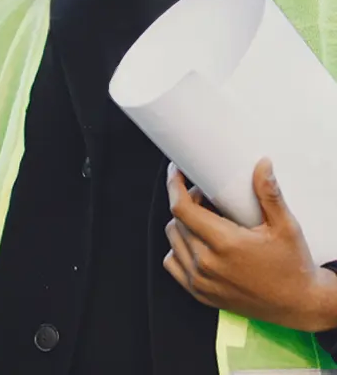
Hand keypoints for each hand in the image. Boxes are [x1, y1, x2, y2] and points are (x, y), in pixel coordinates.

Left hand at [164, 158, 336, 331]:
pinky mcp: (200, 294)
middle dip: (187, 202)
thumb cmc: (292, 266)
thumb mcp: (285, 226)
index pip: (182, 208)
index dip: (174, 185)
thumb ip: (269, 194)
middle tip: (205, 197)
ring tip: (205, 219)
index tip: (176, 172)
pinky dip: (179, 248)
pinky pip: (172, 263)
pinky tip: (197, 242)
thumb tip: (262, 165)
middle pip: (177, 221)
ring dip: (182, 224)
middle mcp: (208, 264)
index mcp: (225, 244)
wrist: (298, 305)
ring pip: (173, 240)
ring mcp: (201, 281)